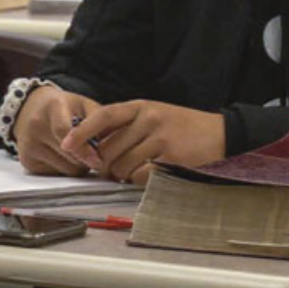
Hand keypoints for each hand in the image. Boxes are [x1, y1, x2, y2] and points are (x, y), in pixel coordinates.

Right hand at [13, 84, 102, 175]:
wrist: (31, 108)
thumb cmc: (64, 107)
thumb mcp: (84, 105)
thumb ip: (99, 121)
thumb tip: (111, 146)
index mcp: (52, 106)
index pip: (64, 131)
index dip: (83, 149)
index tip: (97, 160)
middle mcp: (35, 125)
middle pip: (68, 155)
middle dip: (86, 157)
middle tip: (92, 150)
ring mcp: (28, 145)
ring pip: (65, 170)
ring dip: (77, 166)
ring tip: (76, 152)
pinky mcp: (27, 161)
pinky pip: (56, 175)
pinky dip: (65, 169)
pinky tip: (63, 156)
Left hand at [62, 100, 226, 184]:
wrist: (222, 134)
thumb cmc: (183, 128)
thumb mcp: (153, 115)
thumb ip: (126, 125)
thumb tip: (93, 144)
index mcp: (140, 106)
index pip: (102, 116)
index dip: (81, 132)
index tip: (66, 144)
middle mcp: (148, 119)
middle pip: (107, 148)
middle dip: (102, 165)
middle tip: (108, 171)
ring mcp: (160, 138)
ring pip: (121, 165)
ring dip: (120, 175)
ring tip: (130, 173)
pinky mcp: (171, 157)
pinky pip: (140, 175)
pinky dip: (138, 180)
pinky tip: (147, 175)